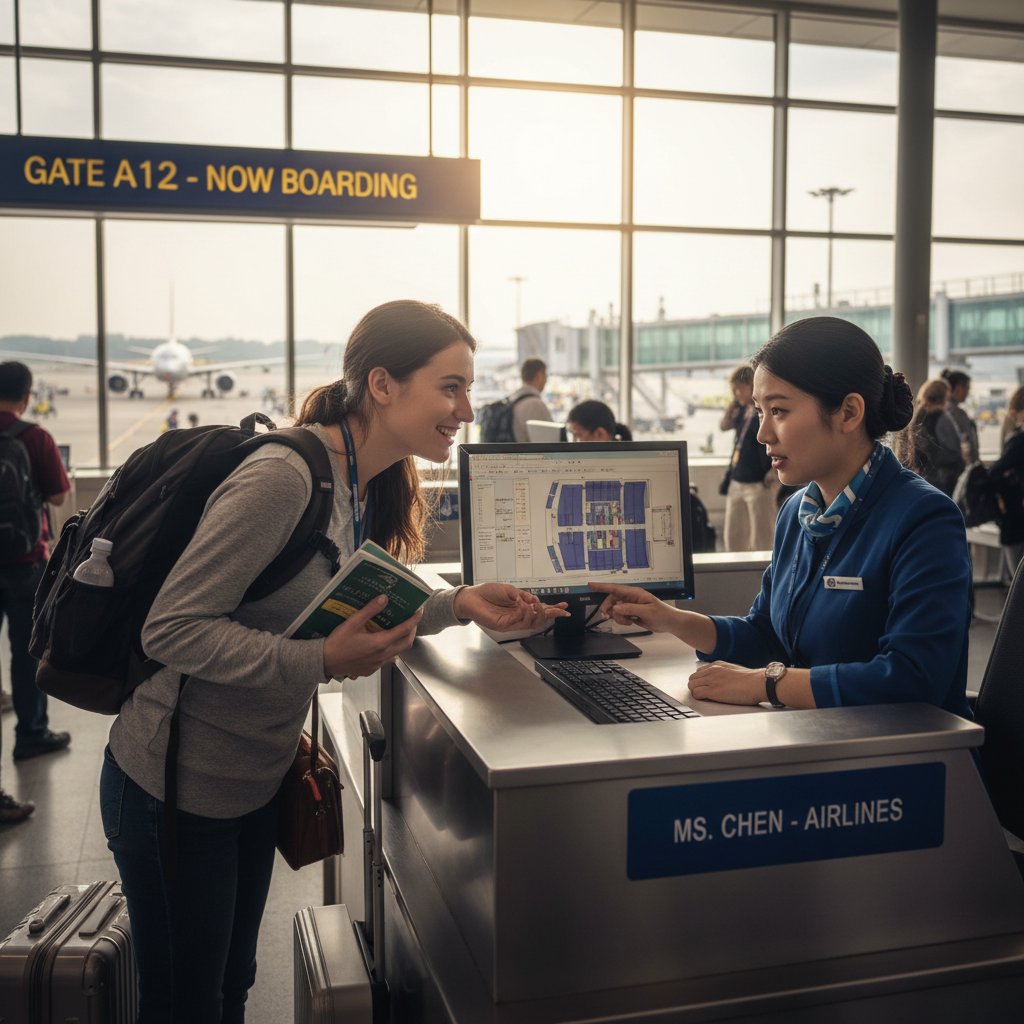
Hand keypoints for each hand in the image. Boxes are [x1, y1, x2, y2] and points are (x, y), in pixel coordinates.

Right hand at [322, 594, 421, 679]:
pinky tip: (384, 642)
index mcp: (379, 643)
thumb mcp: (352, 623)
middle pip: (406, 643)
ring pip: (398, 652)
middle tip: (412, 620)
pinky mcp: (371, 669)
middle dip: (412, 631)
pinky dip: (391, 649)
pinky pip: (387, 659)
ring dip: (402, 641)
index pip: (404, 630)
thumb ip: (370, 610)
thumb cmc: (337, 643)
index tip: (419, 611)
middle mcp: (382, 656)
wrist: (324, 662)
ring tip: (399, 629)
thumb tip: (384, 598)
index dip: (414, 619)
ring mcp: (377, 664)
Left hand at [453, 584, 568, 632]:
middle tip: (558, 610)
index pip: (539, 609)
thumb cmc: (488, 593)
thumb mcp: (510, 589)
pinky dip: (525, 613)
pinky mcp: (504, 626)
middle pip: (539, 619)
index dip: (552, 609)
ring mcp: (512, 622)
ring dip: (538, 614)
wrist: (471, 597)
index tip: (564, 608)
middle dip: (551, 615)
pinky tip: (524, 605)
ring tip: (537, 606)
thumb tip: (536, 600)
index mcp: (520, 606)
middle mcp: (518, 615)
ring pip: (532, 623)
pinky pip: (520, 622)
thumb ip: (524, 596)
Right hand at [588, 582, 677, 633]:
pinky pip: (620, 615)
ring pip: (615, 609)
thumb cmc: (662, 614)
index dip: (602, 586)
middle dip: (609, 608)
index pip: (615, 588)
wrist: (670, 623)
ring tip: (629, 621)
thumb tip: (616, 607)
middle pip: (612, 600)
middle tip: (607, 616)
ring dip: (618, 617)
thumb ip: (630, 609)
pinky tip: (631, 622)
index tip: (591, 585)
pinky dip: (622, 620)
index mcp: (635, 593)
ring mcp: (630, 605)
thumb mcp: (647, 611)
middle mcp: (631, 598)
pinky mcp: (631, 613)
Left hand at [687, 661, 764, 704]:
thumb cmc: (751, 680)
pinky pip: (696, 694)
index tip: (704, 687)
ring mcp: (711, 680)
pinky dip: (698, 698)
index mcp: (717, 665)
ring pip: (691, 685)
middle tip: (703, 694)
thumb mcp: (734, 670)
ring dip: (696, 692)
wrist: (758, 683)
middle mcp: (712, 670)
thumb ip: (724, 673)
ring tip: (705, 697)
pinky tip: (707, 700)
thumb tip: (721, 680)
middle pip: (692, 678)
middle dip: (696, 686)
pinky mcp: (713, 691)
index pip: (698, 672)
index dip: (700, 681)